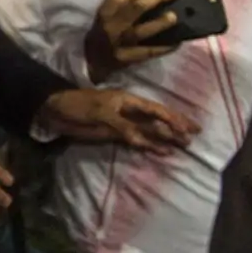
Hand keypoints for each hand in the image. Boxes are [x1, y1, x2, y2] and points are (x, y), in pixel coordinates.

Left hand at [40, 89, 199, 152]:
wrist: (56, 112)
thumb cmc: (79, 106)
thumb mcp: (101, 114)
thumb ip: (123, 126)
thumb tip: (143, 139)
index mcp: (129, 101)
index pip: (156, 110)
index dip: (173, 119)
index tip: (188, 128)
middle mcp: (130, 112)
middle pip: (158, 120)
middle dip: (176, 127)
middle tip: (194, 135)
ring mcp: (124, 124)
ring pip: (151, 131)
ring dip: (166, 138)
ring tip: (185, 145)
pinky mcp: (116, 134)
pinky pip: (137, 140)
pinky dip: (150, 146)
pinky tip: (163, 152)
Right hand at [84, 0, 182, 82]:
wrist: (91, 59)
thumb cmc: (103, 27)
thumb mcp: (108, 7)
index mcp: (106, 10)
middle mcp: (112, 25)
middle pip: (134, 9)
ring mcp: (119, 43)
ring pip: (140, 32)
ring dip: (158, 24)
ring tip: (174, 17)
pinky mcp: (126, 58)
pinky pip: (147, 53)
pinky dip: (162, 48)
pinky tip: (176, 43)